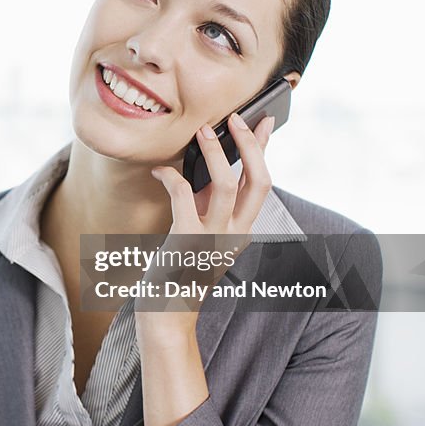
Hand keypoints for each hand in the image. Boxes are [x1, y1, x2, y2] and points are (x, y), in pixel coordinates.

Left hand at [138, 113, 274, 330]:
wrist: (168, 307)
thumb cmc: (182, 265)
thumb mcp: (204, 229)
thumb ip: (209, 200)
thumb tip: (210, 160)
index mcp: (243, 229)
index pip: (262, 183)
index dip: (264, 149)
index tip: (265, 120)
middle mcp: (235, 233)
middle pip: (259, 181)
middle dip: (250, 145)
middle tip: (235, 118)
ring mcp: (213, 238)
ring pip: (224, 184)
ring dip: (213, 153)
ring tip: (201, 132)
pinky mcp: (186, 240)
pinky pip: (182, 196)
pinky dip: (171, 177)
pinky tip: (160, 171)